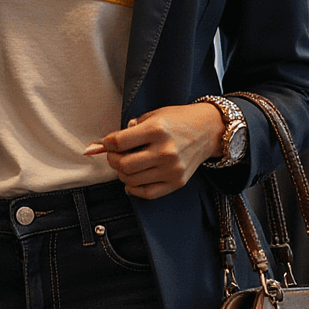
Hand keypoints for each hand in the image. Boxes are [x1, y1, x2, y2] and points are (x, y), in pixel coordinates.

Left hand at [84, 103, 223, 199]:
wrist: (209, 130)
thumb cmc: (179, 120)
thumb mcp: (153, 116)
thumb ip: (129, 130)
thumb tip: (100, 146)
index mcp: (157, 130)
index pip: (119, 142)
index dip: (106, 144)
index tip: (106, 144)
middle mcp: (165, 151)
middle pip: (124, 165)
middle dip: (113, 161)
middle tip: (115, 156)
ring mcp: (171, 169)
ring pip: (132, 180)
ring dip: (122, 174)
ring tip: (126, 166)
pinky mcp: (177, 182)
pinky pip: (147, 193)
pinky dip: (133, 189)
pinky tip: (132, 181)